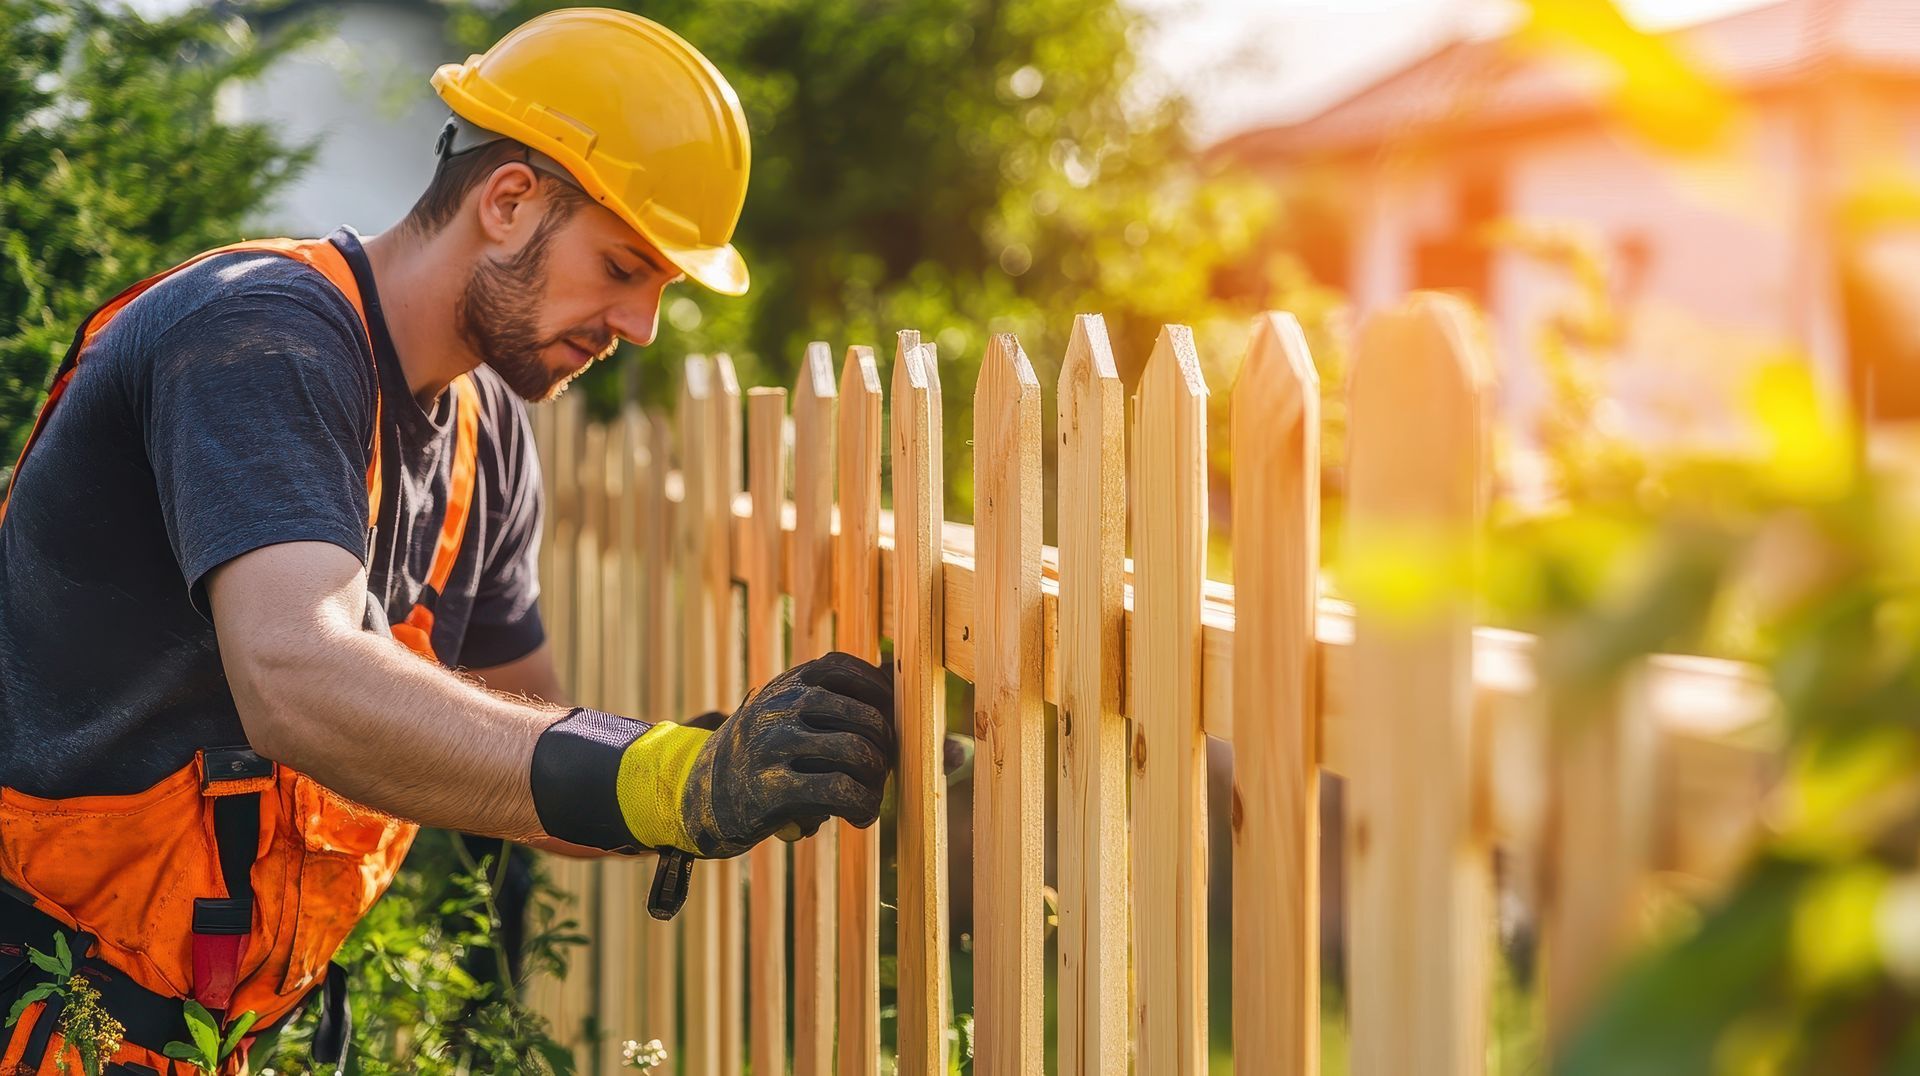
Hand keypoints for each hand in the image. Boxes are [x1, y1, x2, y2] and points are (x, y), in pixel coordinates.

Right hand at [679, 651, 895, 857]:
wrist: (700, 797)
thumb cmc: (760, 757)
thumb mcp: (781, 715)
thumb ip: (824, 701)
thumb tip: (894, 682)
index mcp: (786, 684)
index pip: (846, 669)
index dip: (880, 695)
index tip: (888, 723)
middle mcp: (781, 708)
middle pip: (865, 717)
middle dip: (885, 749)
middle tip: (881, 772)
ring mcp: (774, 745)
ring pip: (858, 752)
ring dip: (876, 782)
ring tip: (870, 797)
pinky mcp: (772, 788)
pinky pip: (840, 791)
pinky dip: (863, 805)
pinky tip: (860, 817)